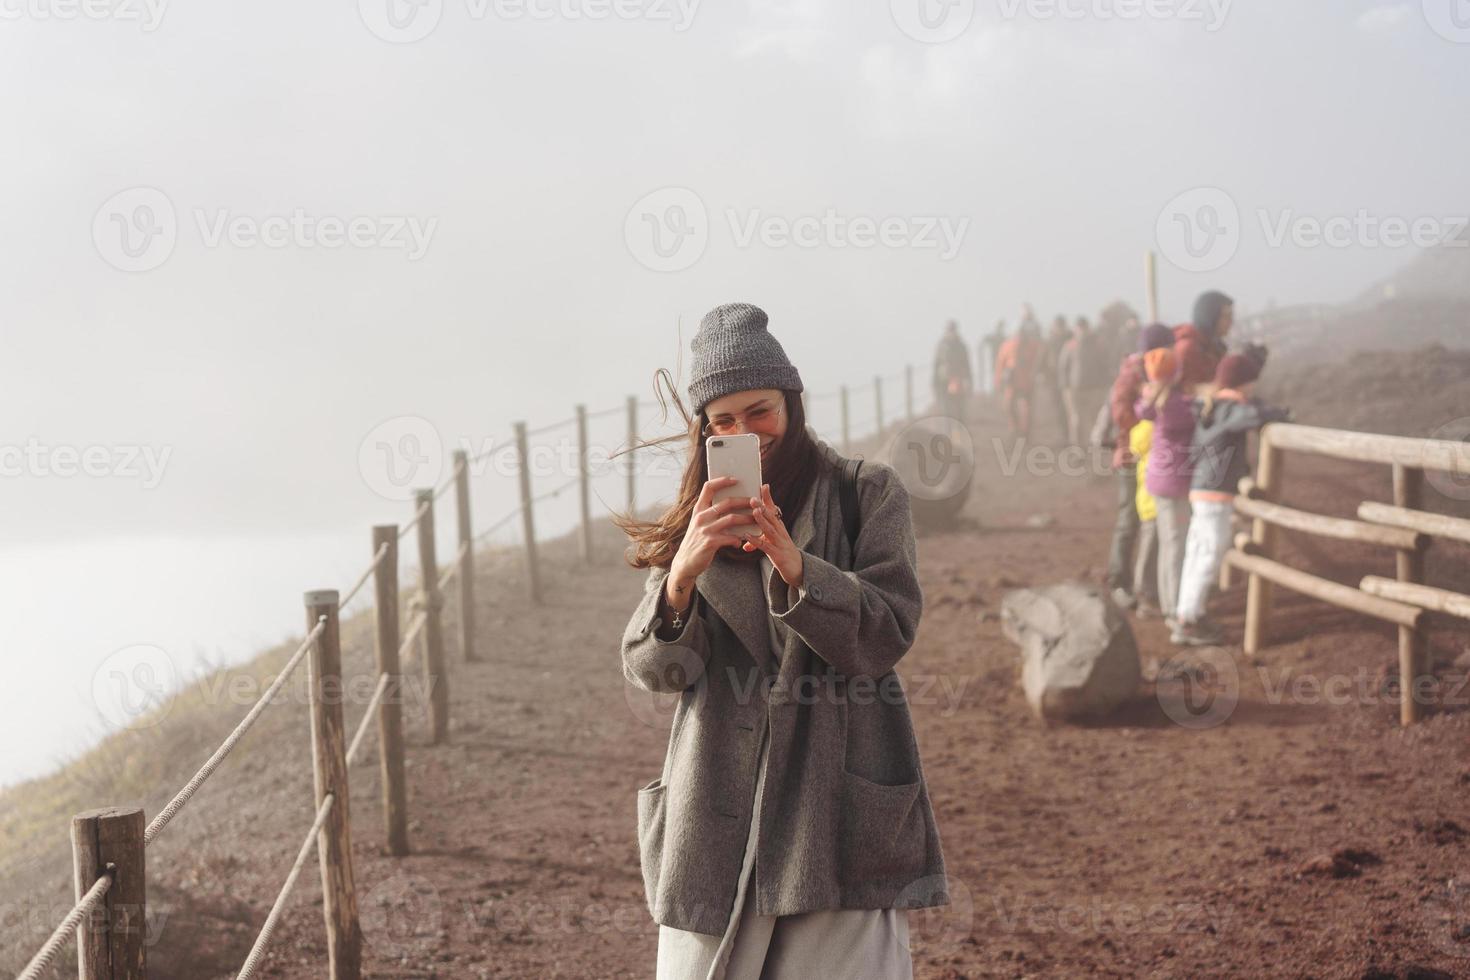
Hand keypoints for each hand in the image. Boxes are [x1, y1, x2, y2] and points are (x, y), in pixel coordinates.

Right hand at [669, 476, 754, 597]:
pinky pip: (730, 537)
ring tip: (756, 520)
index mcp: (699, 510)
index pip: (708, 487)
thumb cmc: (696, 541)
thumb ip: (710, 514)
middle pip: (726, 502)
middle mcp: (701, 517)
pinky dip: (738, 539)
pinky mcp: (710, 543)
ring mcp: (705, 529)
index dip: (722, 481)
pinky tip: (739, 542)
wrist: (685, 563)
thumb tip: (730, 505)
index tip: (735, 479)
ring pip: (732, 519)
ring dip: (747, 519)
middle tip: (756, 502)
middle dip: (744, 501)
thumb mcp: (699, 524)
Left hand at [741, 483, 803, 588]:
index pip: (773, 510)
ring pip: (770, 530)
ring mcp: (780, 543)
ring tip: (754, 511)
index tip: (763, 485)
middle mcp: (781, 532)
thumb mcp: (772, 545)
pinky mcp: (778, 555)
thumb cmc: (783, 555)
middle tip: (753, 497)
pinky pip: (765, 547)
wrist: (799, 571)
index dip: (768, 499)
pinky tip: (746, 537)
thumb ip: (758, 542)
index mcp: (779, 527)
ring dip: (762, 520)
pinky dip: (755, 541)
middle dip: (763, 506)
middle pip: (772, 517)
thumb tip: (744, 544)